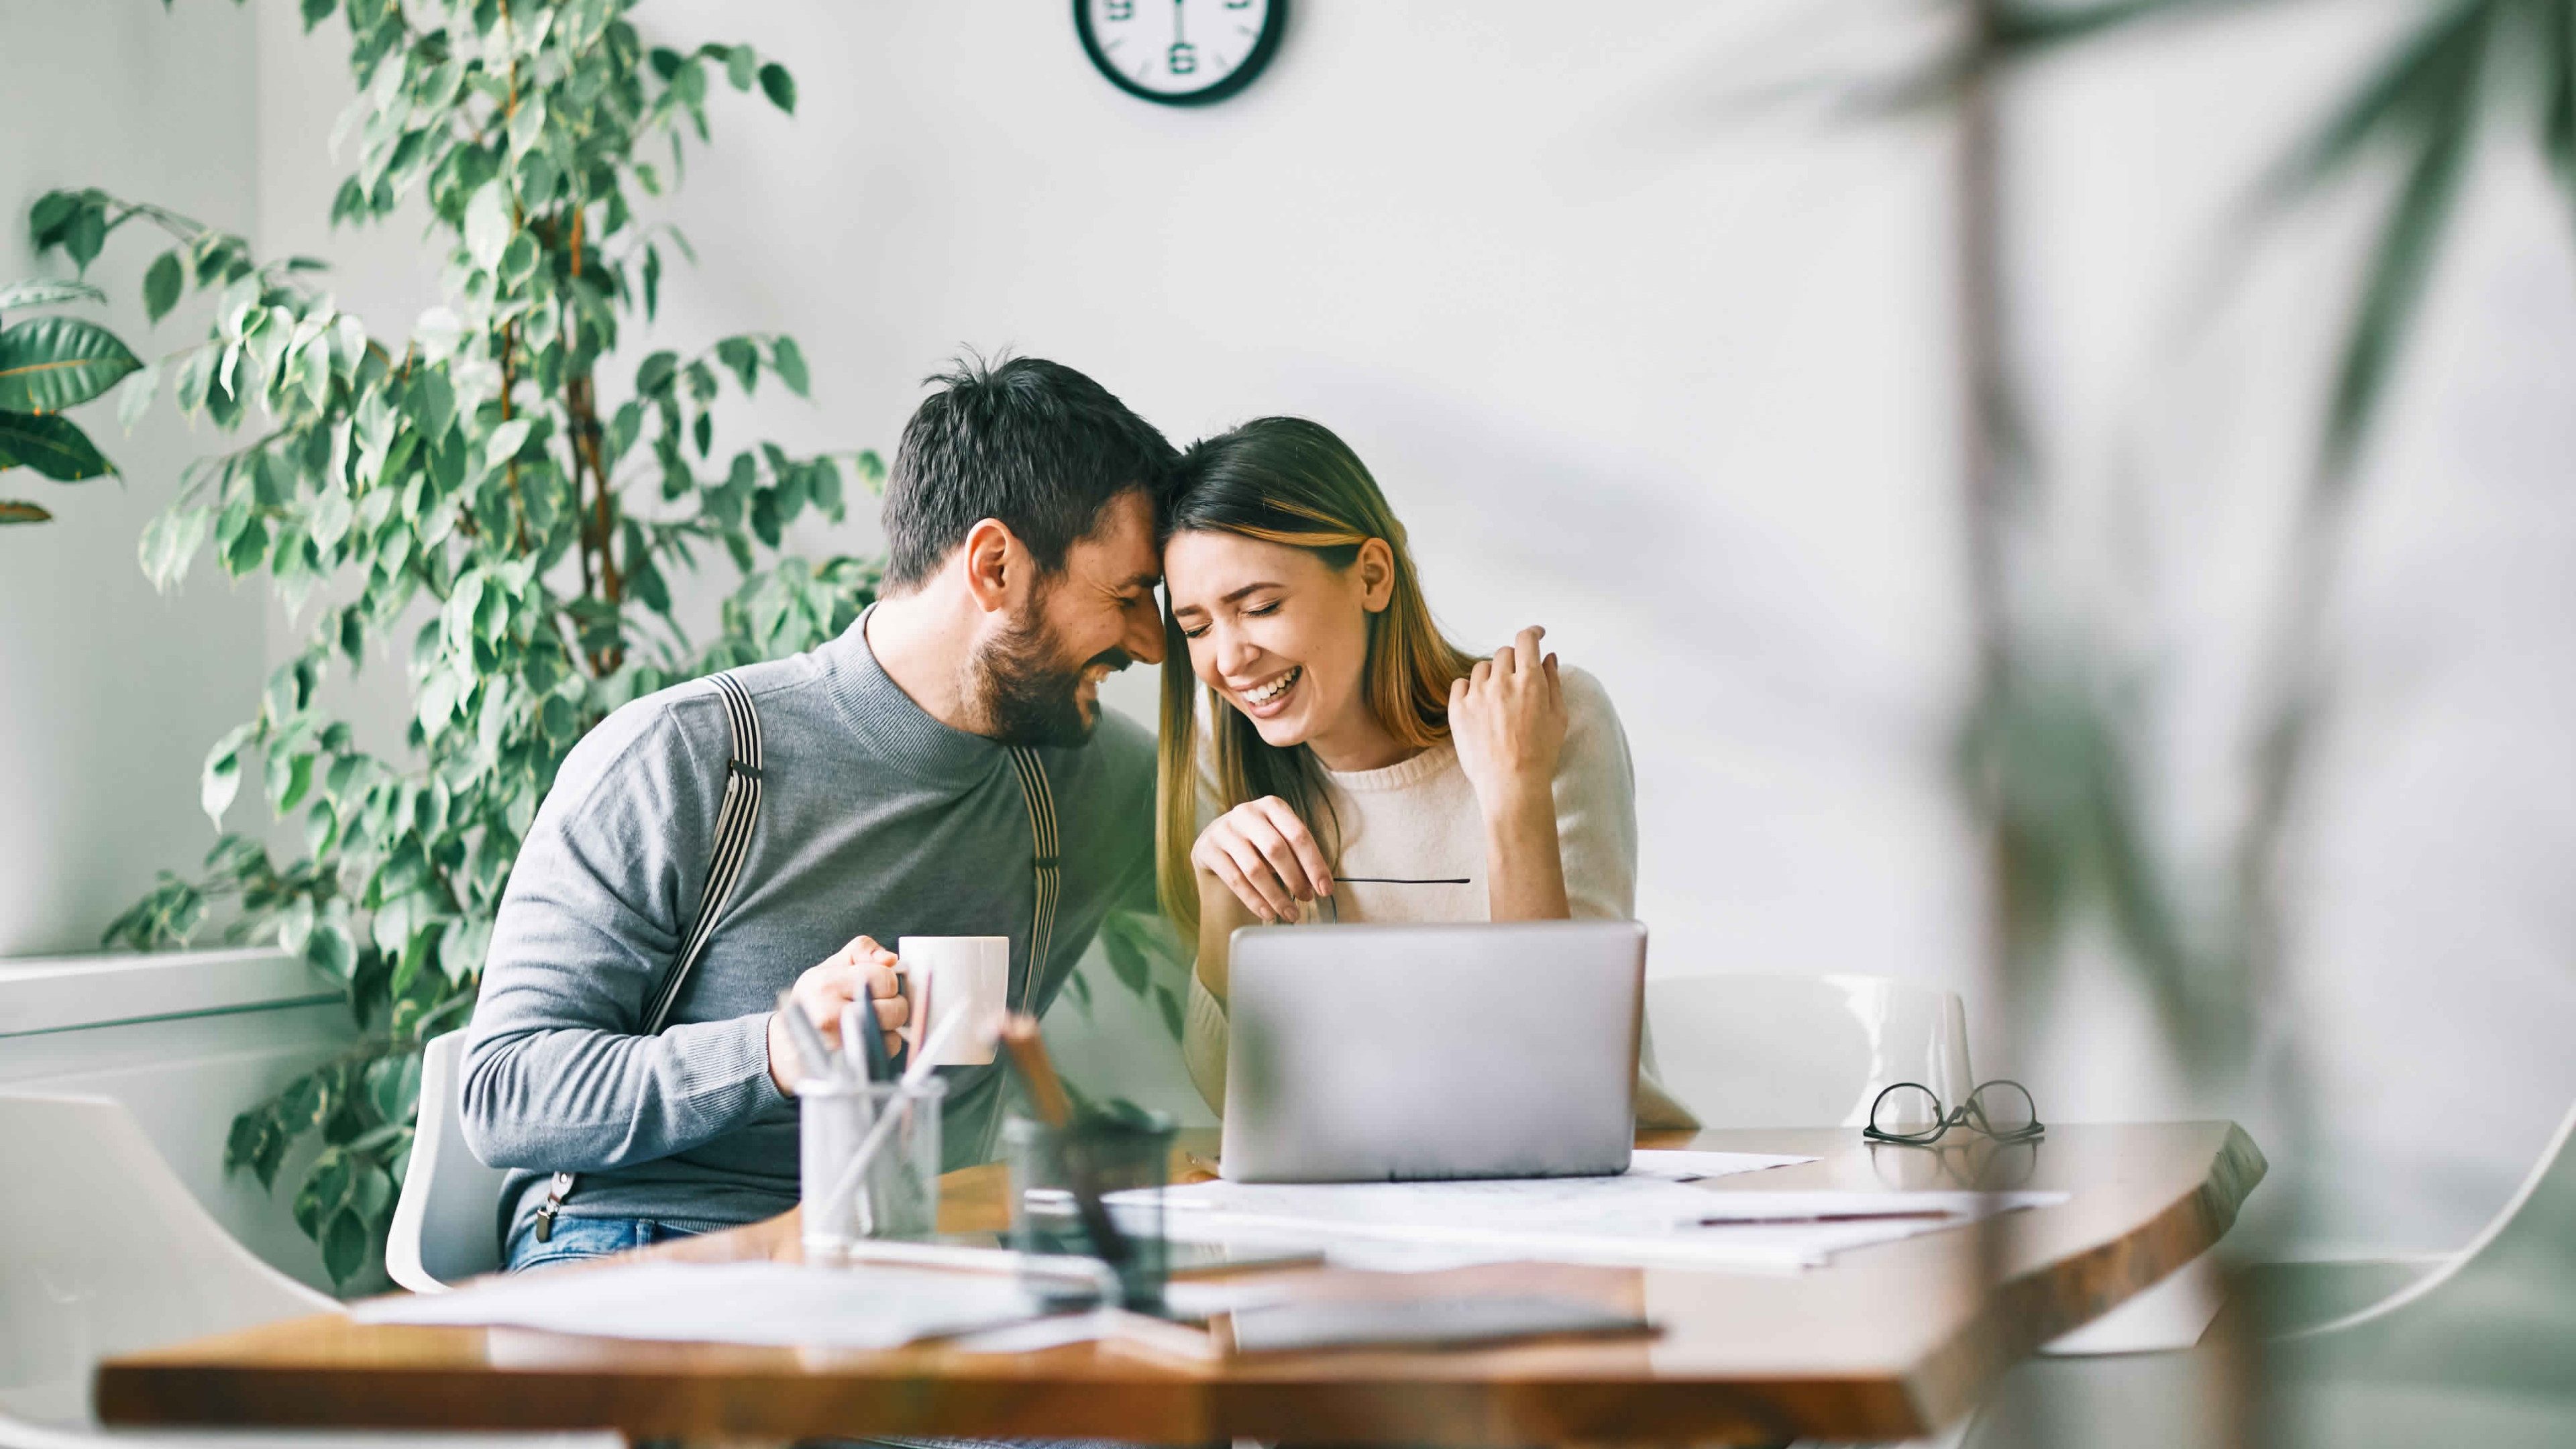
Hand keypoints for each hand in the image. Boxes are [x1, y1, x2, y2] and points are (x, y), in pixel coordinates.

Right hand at [766, 935, 905, 1093]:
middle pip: (897, 1008)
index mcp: (827, 984)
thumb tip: (891, 959)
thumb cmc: (813, 1002)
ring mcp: (840, 1045)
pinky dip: (883, 1045)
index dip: (886, 982)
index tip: (875, 986)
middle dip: (893, 1005)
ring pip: (895, 1032)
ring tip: (867, 1022)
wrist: (784, 1045)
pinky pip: (886, 1051)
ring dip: (889, 1028)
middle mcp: (831, 1015)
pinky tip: (865, 1039)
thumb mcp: (829, 967)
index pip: (885, 978)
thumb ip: (862, 951)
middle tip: (875, 1005)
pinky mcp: (848, 1065)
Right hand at [1191, 795, 1331, 924]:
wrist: (1216, 847)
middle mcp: (1246, 812)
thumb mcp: (1279, 842)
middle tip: (1307, 899)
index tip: (1326, 890)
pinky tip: (1268, 913)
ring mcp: (1224, 829)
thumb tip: (1320, 885)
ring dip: (1276, 896)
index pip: (1298, 835)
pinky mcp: (1207, 849)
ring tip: (1290, 914)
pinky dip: (1255, 901)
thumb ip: (1298, 857)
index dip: (1314, 864)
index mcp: (1271, 806)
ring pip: (1255, 869)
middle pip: (1276, 849)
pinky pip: (1235, 880)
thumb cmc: (1258, 846)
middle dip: (1295, 879)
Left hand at [1448, 625, 1565, 815]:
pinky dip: (1470, 688)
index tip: (1536, 635)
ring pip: (1482, 667)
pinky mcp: (1458, 710)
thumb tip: (1549, 656)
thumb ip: (1553, 681)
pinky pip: (1460, 684)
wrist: (1511, 784)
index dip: (1532, 633)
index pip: (1526, 640)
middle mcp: (1501, 682)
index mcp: (1529, 681)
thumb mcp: (1558, 716)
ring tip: (1499, 700)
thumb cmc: (1540, 754)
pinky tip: (1479, 704)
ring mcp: (1477, 695)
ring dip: (1492, 676)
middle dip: (1513, 662)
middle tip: (1518, 681)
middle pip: (1504, 653)